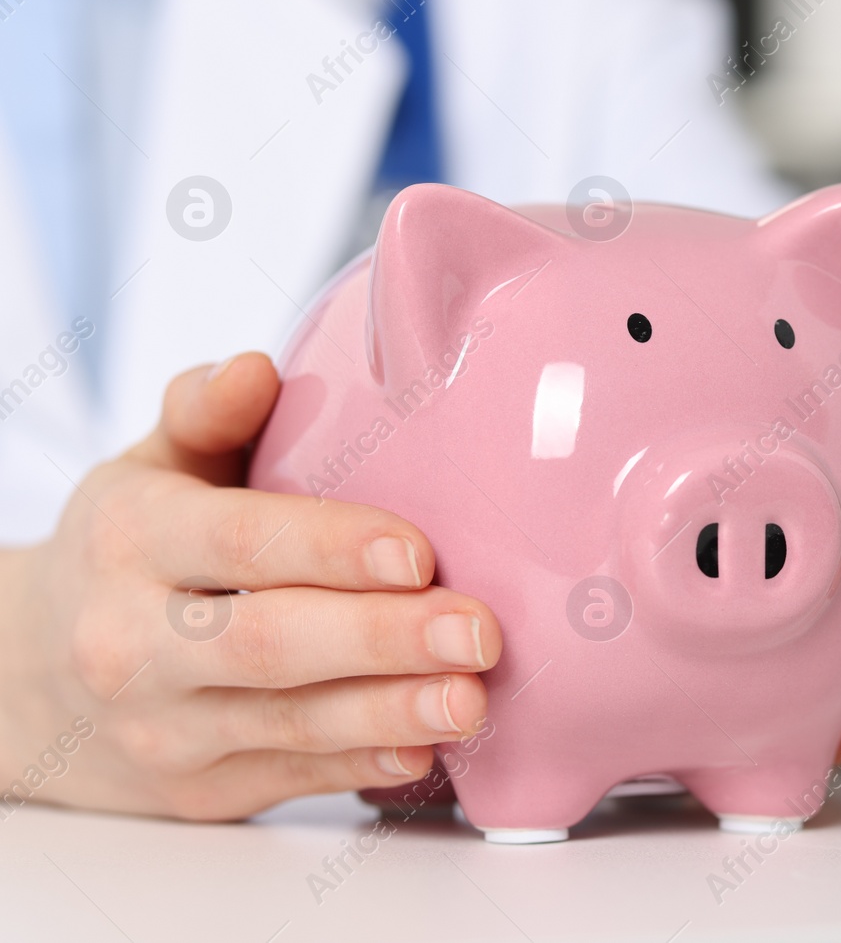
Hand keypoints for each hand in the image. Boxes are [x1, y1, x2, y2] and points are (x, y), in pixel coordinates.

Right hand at [0, 354, 501, 819]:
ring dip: (390, 713)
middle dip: (383, 639)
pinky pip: (291, 778)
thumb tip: (256, 369)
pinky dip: (363, 767)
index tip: (420, 552)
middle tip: (478, 632)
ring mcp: (163, 727)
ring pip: (288, 724)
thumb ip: (203, 414)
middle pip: (269, 644)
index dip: (331, 548)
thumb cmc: (129, 551)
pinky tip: (428, 749)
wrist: (31, 678)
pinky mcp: (195, 790)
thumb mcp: (148, 468)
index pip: (241, 542)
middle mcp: (134, 642)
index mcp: (131, 540)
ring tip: (472, 698)